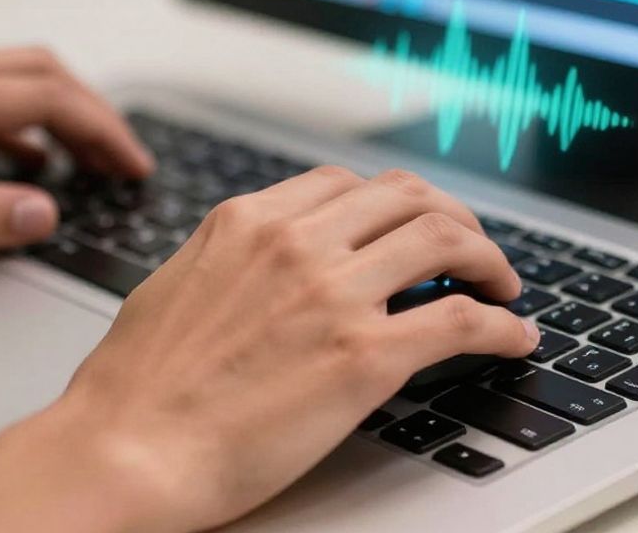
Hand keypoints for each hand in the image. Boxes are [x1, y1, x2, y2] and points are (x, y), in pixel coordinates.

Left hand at [0, 48, 152, 271]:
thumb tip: (43, 211)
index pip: (47, 97)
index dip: (102, 130)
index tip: (133, 164)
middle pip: (40, 71)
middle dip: (94, 113)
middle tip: (125, 159)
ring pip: (14, 75)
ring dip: (61, 111)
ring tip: (92, 158)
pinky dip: (21, 120)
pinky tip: (29, 159)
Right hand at [0, 167, 537, 532]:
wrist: (124, 451)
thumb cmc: (136, 390)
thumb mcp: (179, 287)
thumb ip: (234, 260)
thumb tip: (267, 263)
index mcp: (248, 221)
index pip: (348, 185)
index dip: (396, 204)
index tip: (413, 227)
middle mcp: (296, 241)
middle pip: (408, 197)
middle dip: (454, 219)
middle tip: (472, 252)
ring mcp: (334, 294)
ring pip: (446, 239)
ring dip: (489, 260)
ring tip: (502, 286)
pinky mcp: (366, 356)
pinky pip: (461, 320)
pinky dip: (501, 323)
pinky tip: (513, 335)